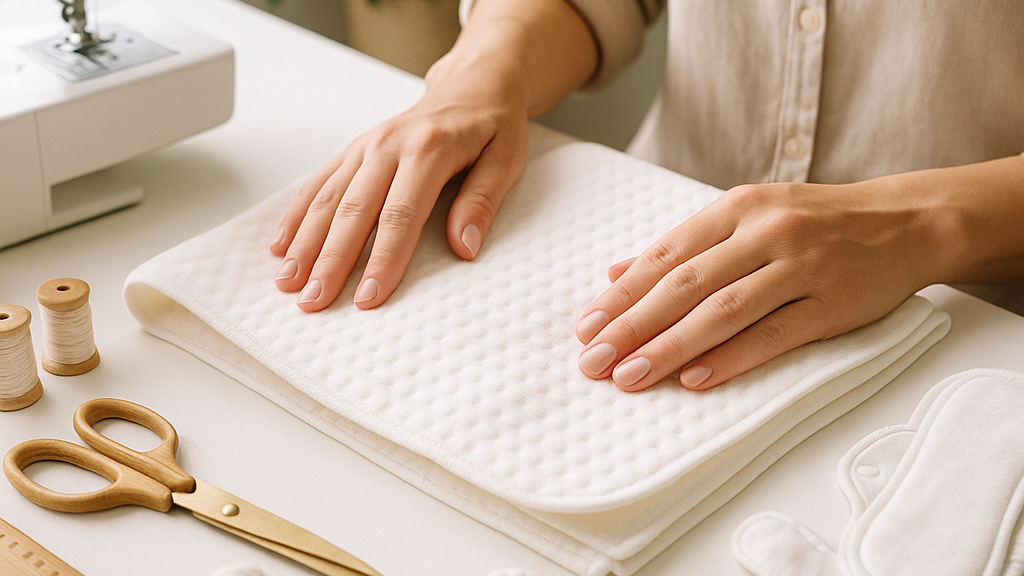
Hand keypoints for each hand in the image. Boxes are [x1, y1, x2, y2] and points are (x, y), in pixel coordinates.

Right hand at [270, 56, 529, 310]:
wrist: (472, 84)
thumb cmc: (492, 124)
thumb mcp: (506, 160)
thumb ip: (482, 202)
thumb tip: (464, 246)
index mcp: (429, 149)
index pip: (401, 215)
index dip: (383, 260)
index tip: (369, 297)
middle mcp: (389, 145)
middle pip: (354, 211)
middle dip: (330, 261)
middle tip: (314, 301)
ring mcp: (367, 146)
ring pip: (328, 199)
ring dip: (305, 243)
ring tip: (288, 282)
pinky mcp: (354, 150)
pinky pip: (320, 183)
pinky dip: (298, 215)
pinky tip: (282, 244)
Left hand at [574, 179, 949, 391]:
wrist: (905, 222)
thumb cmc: (814, 223)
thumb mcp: (747, 217)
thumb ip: (684, 247)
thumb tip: (616, 275)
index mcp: (737, 208)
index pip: (665, 255)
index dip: (621, 295)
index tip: (585, 327)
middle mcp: (766, 230)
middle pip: (685, 284)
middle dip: (631, 326)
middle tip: (592, 360)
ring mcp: (802, 265)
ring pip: (724, 310)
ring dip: (670, 347)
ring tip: (630, 376)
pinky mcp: (835, 301)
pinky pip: (776, 334)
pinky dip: (732, 357)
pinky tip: (695, 379)